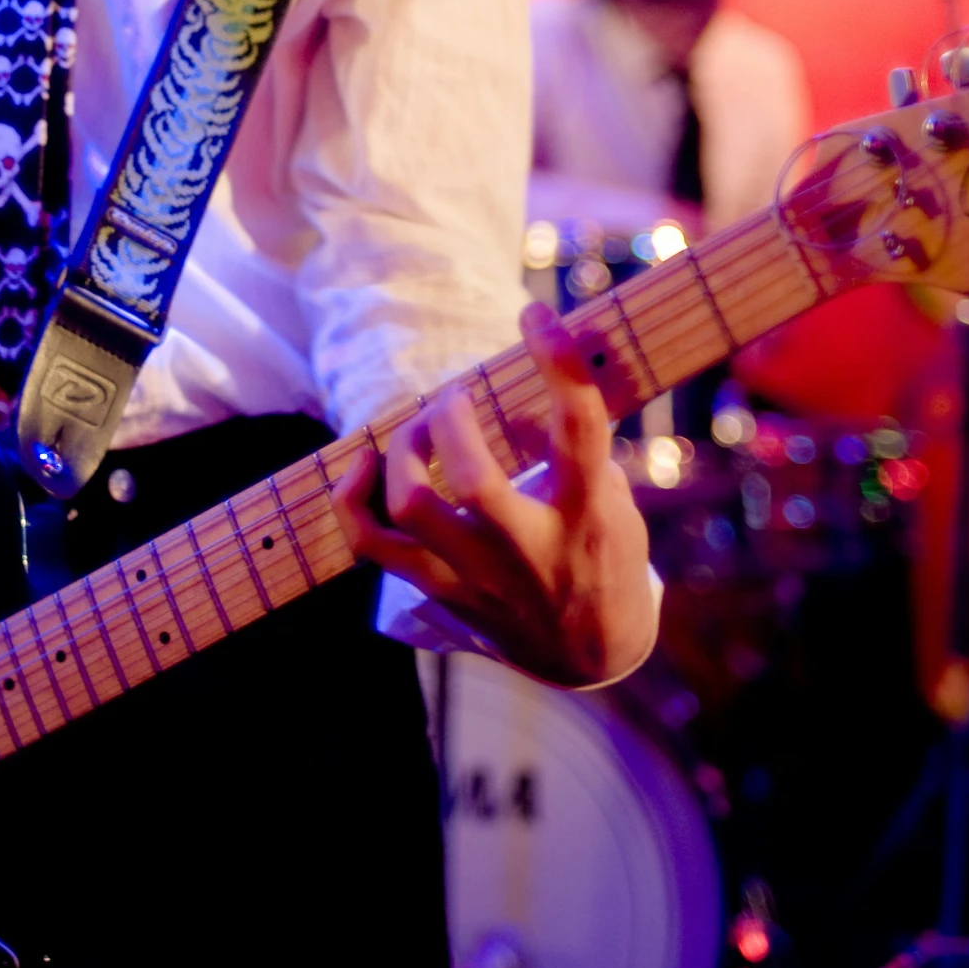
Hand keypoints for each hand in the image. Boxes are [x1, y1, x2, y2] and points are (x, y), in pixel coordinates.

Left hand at [334, 301, 656, 687]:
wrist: (590, 654)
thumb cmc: (604, 554)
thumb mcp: (615, 501)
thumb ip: (578, 447)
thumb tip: (537, 373)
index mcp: (589, 515)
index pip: (579, 428)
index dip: (559, 362)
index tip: (535, 313)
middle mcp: (532, 549)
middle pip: (474, 478)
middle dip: (451, 419)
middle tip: (453, 396)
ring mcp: (481, 576)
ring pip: (415, 508)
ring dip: (403, 450)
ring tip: (418, 427)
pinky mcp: (442, 592)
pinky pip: (373, 545)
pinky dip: (353, 499)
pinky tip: (362, 465)